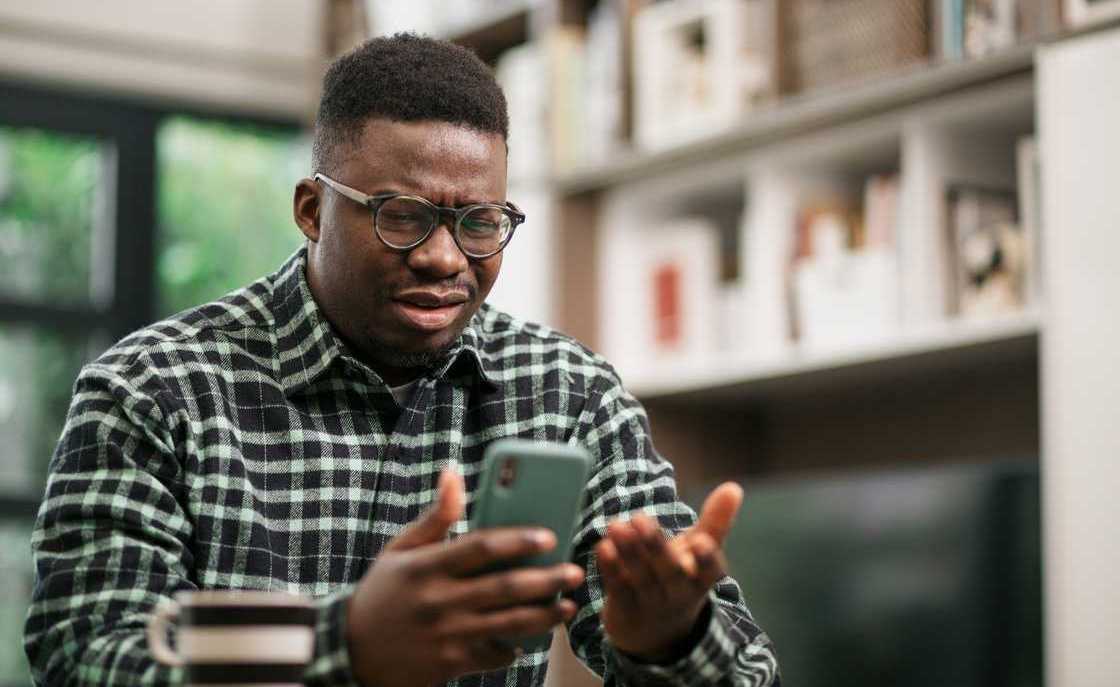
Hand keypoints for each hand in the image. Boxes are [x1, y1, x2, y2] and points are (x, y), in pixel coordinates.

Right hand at [345, 468, 584, 686]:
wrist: (351, 650)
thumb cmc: (383, 591)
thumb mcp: (400, 549)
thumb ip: (436, 516)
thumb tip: (453, 473)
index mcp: (426, 566)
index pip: (480, 547)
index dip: (518, 540)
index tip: (549, 535)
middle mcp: (438, 600)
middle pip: (504, 587)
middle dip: (546, 579)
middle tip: (574, 571)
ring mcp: (447, 634)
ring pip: (508, 624)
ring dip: (544, 615)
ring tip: (569, 605)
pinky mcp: (451, 663)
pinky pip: (494, 654)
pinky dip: (515, 646)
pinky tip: (532, 636)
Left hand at [595, 482, 742, 661]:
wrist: (657, 635)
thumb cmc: (682, 578)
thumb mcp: (701, 553)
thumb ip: (715, 521)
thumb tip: (733, 487)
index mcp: (702, 578)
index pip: (710, 570)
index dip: (706, 558)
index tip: (701, 541)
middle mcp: (679, 593)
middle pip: (669, 571)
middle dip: (656, 547)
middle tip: (641, 519)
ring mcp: (651, 604)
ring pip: (640, 577)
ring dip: (628, 551)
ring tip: (616, 525)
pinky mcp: (625, 609)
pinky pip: (618, 588)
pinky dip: (610, 568)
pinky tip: (604, 546)